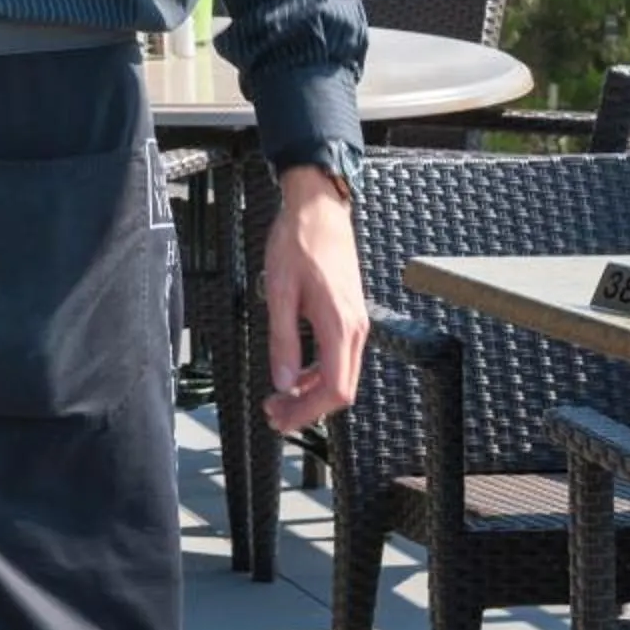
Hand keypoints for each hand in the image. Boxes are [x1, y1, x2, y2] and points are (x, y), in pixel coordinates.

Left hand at [259, 165, 366, 436]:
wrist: (318, 209)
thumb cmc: (297, 242)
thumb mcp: (279, 291)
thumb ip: (282, 340)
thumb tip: (282, 383)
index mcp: (340, 326)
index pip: (335, 390)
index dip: (308, 413)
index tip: (281, 420)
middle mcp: (355, 329)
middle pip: (340, 389)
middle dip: (307, 409)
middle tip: (273, 415)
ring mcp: (356, 323)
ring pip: (340, 374)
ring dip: (310, 393)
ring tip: (278, 400)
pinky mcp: (349, 315)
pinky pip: (338, 357)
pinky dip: (316, 373)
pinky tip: (294, 376)